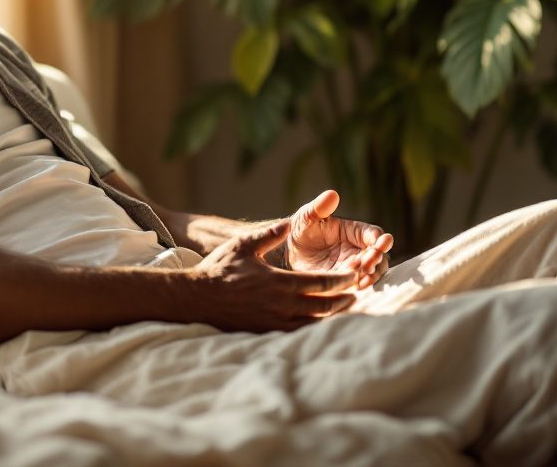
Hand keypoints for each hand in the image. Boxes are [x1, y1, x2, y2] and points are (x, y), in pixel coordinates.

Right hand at [190, 220, 357, 331]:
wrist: (198, 298)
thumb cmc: (219, 269)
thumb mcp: (243, 246)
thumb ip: (268, 235)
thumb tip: (288, 224)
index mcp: (280, 282)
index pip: (321, 282)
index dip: (342, 280)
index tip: (355, 275)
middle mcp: (282, 304)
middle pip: (325, 304)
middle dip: (344, 298)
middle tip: (358, 293)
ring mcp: (276, 321)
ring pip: (315, 320)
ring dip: (334, 315)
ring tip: (346, 308)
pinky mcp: (267, 331)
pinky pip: (299, 331)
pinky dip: (314, 327)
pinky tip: (321, 323)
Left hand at [286, 189, 392, 288]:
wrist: (288, 251)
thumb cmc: (301, 229)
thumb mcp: (307, 216)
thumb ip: (319, 207)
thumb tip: (331, 194)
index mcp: (354, 231)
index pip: (374, 234)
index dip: (380, 239)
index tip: (383, 242)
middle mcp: (358, 250)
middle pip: (378, 256)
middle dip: (377, 259)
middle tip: (369, 262)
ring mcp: (353, 267)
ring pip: (371, 273)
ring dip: (371, 275)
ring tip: (365, 278)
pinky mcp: (344, 282)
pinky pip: (356, 286)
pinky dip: (359, 287)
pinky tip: (357, 288)